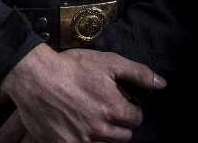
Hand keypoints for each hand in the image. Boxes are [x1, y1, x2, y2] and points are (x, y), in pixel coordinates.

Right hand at [0, 44, 165, 142]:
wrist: (36, 78)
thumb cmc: (74, 68)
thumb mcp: (111, 62)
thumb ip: (139, 74)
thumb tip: (162, 83)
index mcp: (114, 110)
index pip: (136, 120)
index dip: (132, 110)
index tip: (124, 104)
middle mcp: (99, 130)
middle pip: (123, 137)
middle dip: (121, 125)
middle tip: (110, 112)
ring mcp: (79, 141)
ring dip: (104, 136)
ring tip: (96, 120)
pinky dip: (85, 141)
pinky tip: (80, 128)